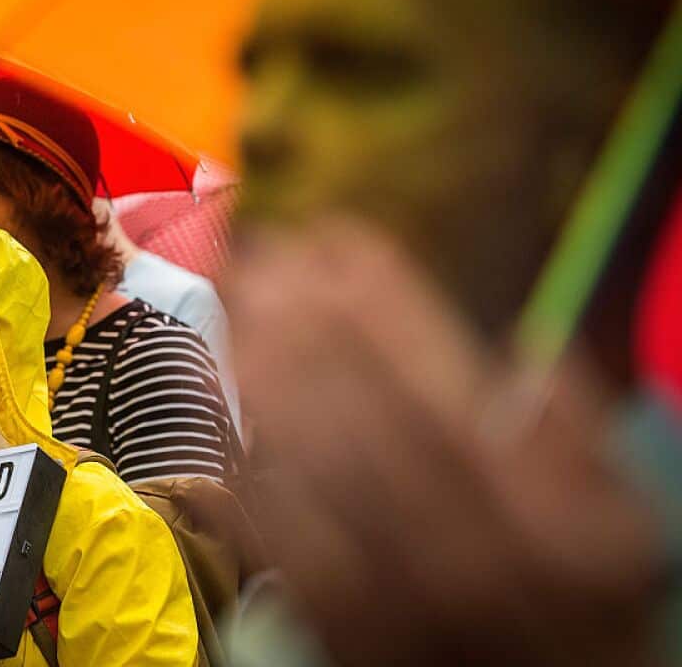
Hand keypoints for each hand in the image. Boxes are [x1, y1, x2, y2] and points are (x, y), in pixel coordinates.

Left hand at [221, 217, 665, 665]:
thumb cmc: (584, 621)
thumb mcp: (629, 538)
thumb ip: (586, 449)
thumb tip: (533, 359)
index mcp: (524, 518)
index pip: (431, 381)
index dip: (376, 299)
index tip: (337, 236)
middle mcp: (443, 550)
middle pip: (350, 409)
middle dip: (301, 320)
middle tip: (262, 252)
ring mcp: (380, 592)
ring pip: (302, 463)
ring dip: (262, 373)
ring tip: (239, 305)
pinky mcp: (332, 624)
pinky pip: (274, 530)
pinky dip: (249, 457)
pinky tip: (232, 403)